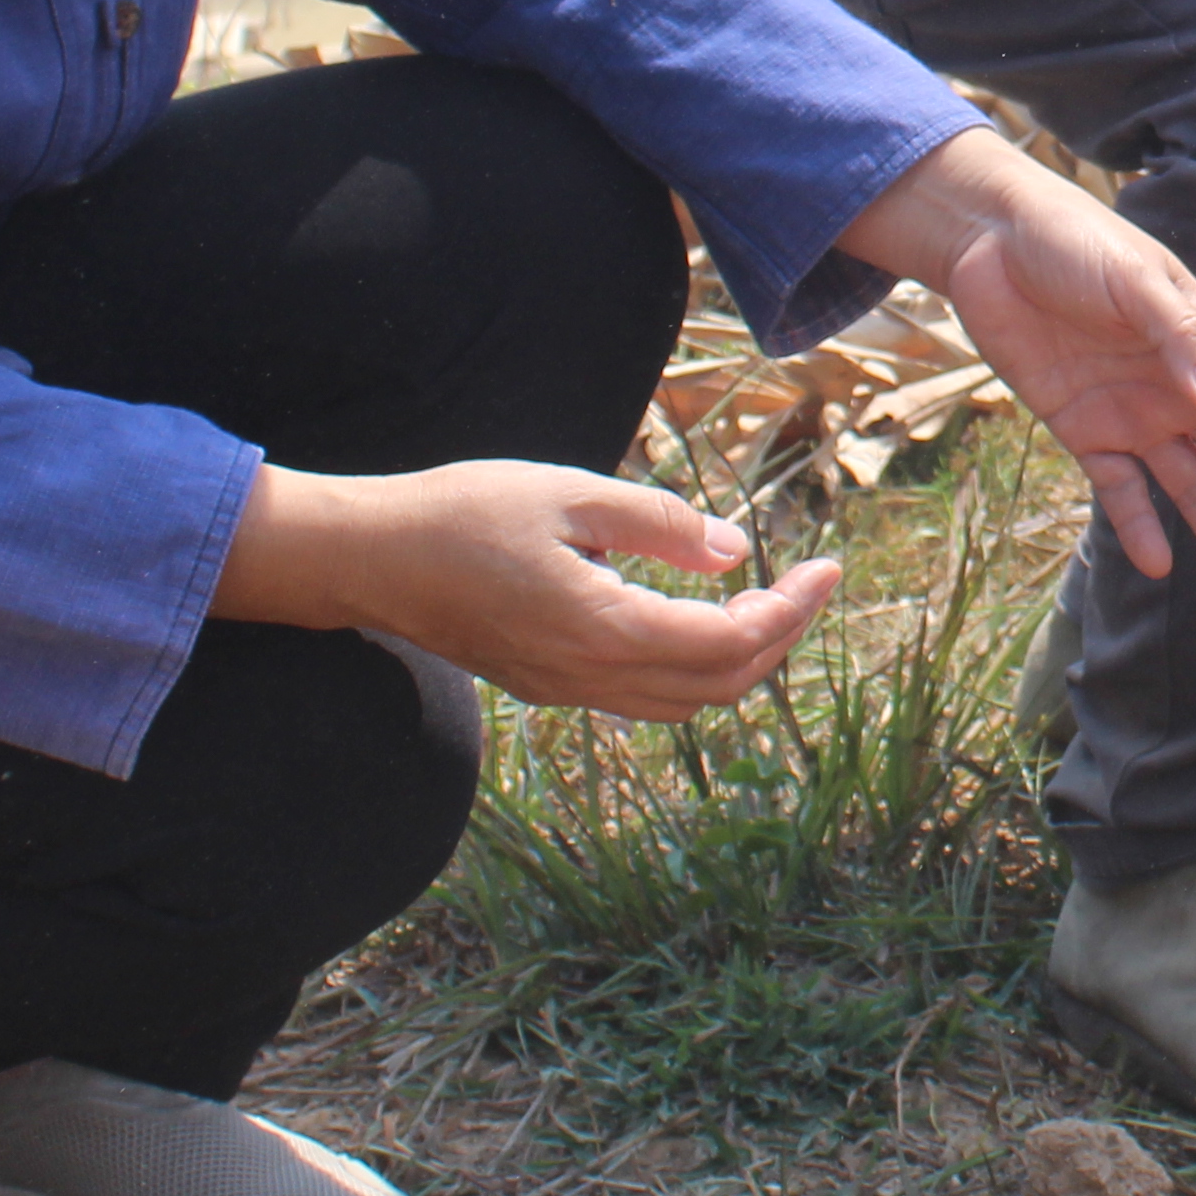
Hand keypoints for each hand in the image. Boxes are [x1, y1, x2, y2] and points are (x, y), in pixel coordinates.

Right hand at [218, 459, 843, 720]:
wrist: (368, 557)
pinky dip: (691, 670)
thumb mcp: (572, 492)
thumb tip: (733, 552)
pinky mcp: (545, 684)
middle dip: (779, 640)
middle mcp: (589, 676)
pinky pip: (640, 698)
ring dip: (738, 664)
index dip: (790, 611)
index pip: (729, 643)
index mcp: (603, 629)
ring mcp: (564, 689)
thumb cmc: (463, 512)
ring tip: (772, 606)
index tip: (826, 568)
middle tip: (811, 586)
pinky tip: (701, 620)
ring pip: (681, 703)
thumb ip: (660, 524)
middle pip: (717, 686)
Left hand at [841, 130, 1195, 602]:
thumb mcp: (1134, 278)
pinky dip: (1139, 526)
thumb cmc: (1076, 242)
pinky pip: (1120, 490)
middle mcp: (1183, 392)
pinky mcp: (1085, 431)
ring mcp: (1136, 416)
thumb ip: (1178, 336)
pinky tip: (1159, 564)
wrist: (992, 242)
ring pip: (1194, 490)